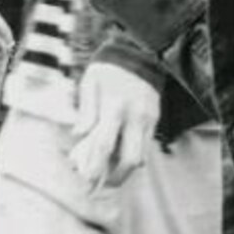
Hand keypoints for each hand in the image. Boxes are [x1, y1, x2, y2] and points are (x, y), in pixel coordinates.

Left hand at [69, 62, 159, 188]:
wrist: (138, 50)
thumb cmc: (108, 68)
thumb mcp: (90, 83)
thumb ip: (85, 111)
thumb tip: (79, 136)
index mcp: (115, 106)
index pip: (104, 146)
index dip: (95, 167)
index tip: (86, 180)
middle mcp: (135, 116)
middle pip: (130, 160)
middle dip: (116, 178)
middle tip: (102, 184)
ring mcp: (148, 118)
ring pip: (142, 156)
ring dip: (125, 169)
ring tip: (110, 171)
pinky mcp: (155, 117)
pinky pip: (146, 145)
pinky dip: (133, 154)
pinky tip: (121, 152)